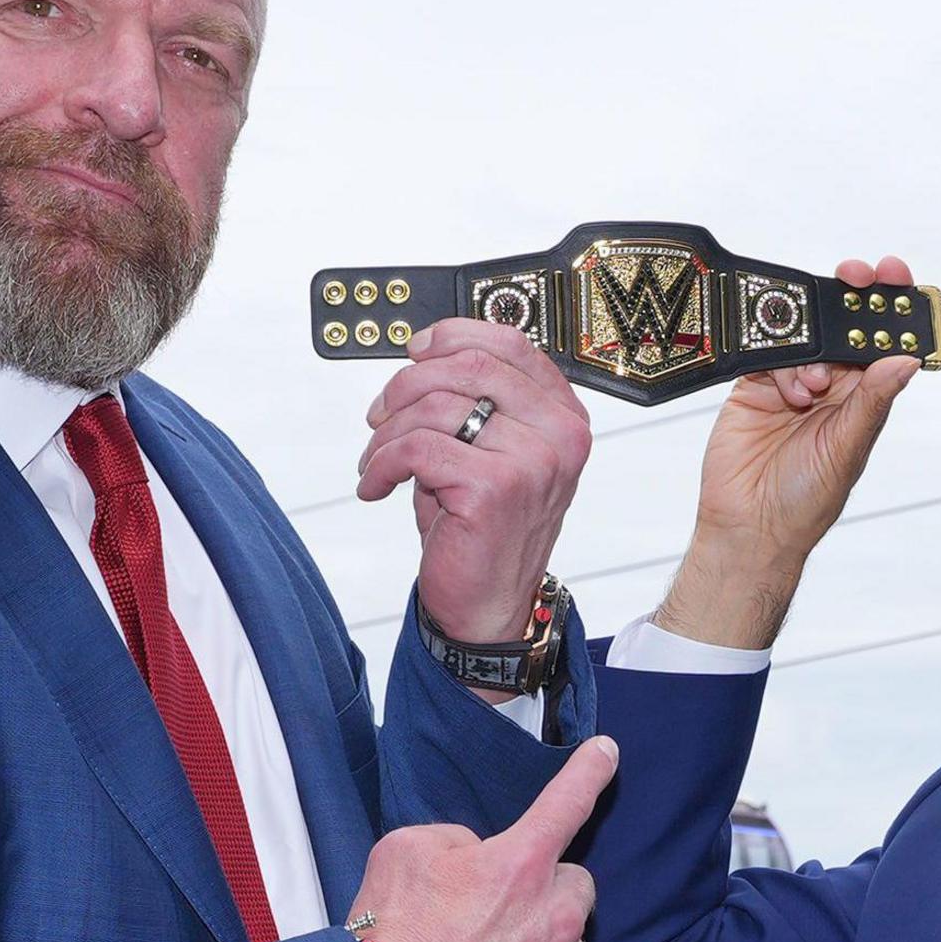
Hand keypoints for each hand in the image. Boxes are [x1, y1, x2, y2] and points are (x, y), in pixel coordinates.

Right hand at [344, 736, 617, 941]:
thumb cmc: (388, 936)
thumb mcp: (407, 851)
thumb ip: (459, 839)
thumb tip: (479, 855)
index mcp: (519, 863)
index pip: (569, 801)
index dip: (591, 770)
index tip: (606, 754)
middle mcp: (551, 915)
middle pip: (575, 884)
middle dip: (545, 889)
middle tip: (495, 909)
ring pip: (569, 940)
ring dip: (539, 940)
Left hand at [360, 318, 591, 646]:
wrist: (488, 605)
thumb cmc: (484, 528)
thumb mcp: (490, 452)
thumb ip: (479, 400)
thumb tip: (424, 352)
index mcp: (564, 416)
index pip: (509, 342)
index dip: (451, 336)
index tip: (415, 352)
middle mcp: (559, 434)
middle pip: (468, 364)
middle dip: (406, 385)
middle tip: (380, 416)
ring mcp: (532, 461)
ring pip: (434, 406)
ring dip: (387, 433)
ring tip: (377, 461)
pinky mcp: (493, 488)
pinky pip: (416, 449)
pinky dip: (381, 465)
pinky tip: (376, 486)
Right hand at [650, 256, 920, 649]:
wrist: (748, 527)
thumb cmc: (806, 501)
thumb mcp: (848, 449)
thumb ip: (873, 402)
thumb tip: (906, 361)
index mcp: (862, 398)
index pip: (880, 341)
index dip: (890, 305)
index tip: (897, 275)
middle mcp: (830, 385)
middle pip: (842, 324)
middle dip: (850, 298)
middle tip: (856, 276)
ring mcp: (790, 382)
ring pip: (803, 334)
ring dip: (811, 347)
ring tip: (812, 388)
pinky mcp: (752, 384)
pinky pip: (766, 351)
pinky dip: (780, 362)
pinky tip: (789, 394)